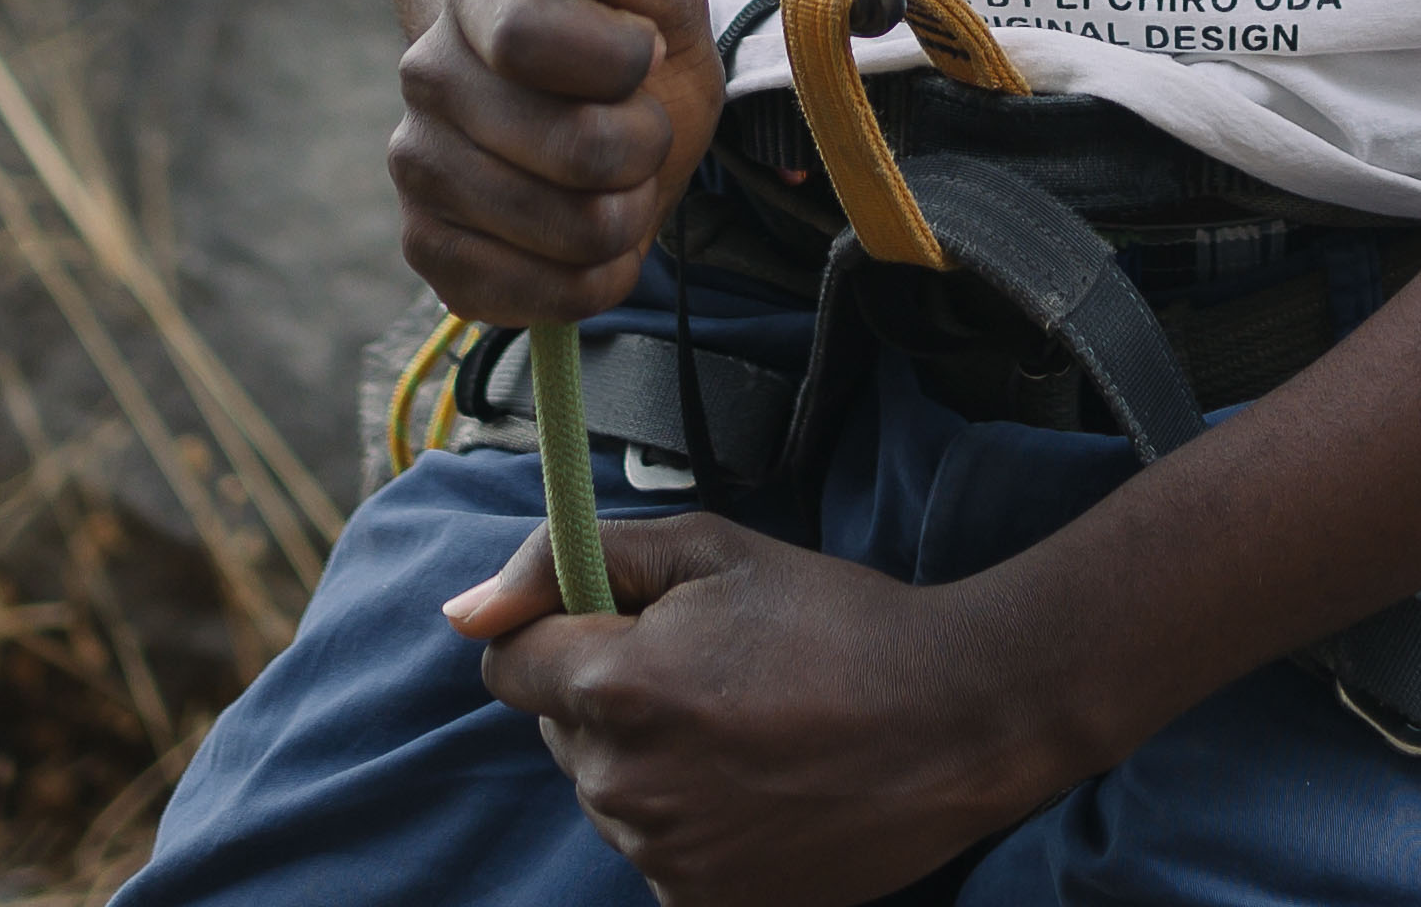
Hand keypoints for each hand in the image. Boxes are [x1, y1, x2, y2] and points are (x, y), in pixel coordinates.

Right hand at [386, 0, 720, 327]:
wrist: (577, 118)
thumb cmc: (621, 45)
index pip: (527, 36)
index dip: (613, 59)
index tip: (642, 53)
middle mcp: (427, 80)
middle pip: (571, 148)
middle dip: (644, 147)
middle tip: (642, 129)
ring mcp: (417, 171)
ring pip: (567, 230)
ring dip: (626, 216)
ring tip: (618, 184)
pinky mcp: (427, 252)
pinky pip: (532, 297)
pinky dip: (590, 280)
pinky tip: (589, 240)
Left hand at [444, 515, 1085, 906]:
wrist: (956, 719)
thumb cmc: (837, 621)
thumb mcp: (715, 549)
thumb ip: (580, 561)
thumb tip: (464, 612)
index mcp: (616, 682)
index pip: (507, 664)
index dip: (560, 633)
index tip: (627, 626)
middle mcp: (623, 781)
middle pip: (561, 732)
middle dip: (609, 697)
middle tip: (714, 673)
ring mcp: (661, 855)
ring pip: (608, 794)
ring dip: (651, 761)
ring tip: (749, 730)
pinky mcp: (701, 904)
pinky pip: (654, 852)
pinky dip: (691, 822)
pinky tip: (760, 789)